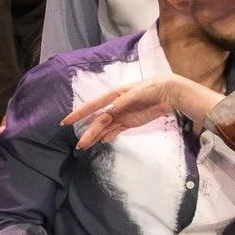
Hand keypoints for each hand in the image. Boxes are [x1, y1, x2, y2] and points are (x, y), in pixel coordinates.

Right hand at [64, 74, 221, 148]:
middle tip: (79, 145)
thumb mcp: (138, 92)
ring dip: (95, 137)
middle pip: (98, 121)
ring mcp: (122, 115)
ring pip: (105, 128)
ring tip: (85, 147)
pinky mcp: (130, 122)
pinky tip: (101, 142)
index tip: (66, 122)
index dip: (79, 114)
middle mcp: (114, 106)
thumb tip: (112, 109)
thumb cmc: (152, 87)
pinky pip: (115, 131)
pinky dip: (108, 136)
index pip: (93, 106)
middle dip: (88, 133)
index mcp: (113, 96)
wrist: (168, 93)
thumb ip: (124, 101)